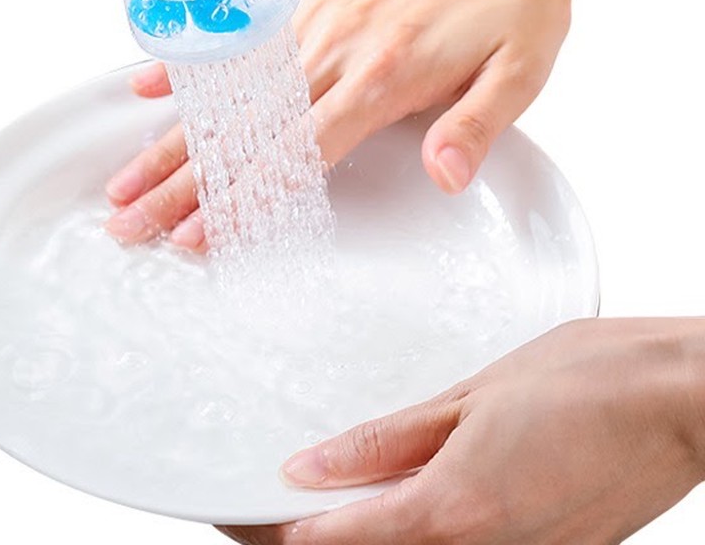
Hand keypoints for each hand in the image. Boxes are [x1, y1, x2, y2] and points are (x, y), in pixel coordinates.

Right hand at [105, 0, 583, 247]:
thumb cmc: (516, 0)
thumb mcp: (521, 72)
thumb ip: (474, 128)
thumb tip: (440, 179)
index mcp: (382, 78)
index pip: (294, 155)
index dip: (241, 202)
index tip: (192, 237)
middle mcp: (332, 48)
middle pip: (241, 132)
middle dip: (179, 184)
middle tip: (125, 220)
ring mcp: (311, 17)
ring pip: (227, 90)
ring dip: (169, 138)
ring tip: (122, 175)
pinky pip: (239, 36)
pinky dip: (191, 64)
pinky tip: (148, 87)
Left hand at [218, 318, 704, 544]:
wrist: (682, 399)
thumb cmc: (586, 379)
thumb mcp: (472, 395)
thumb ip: (388, 440)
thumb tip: (314, 466)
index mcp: (455, 509)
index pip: (341, 539)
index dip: (283, 527)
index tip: (246, 508)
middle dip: (319, 534)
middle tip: (283, 498)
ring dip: (371, 531)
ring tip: (335, 490)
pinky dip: (423, 527)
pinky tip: (410, 489)